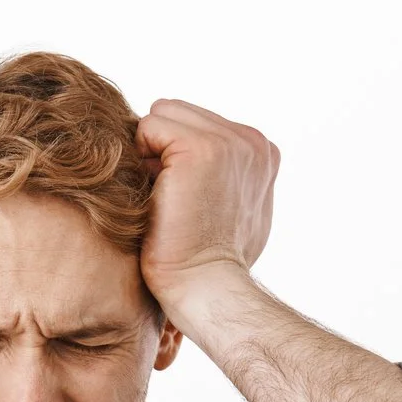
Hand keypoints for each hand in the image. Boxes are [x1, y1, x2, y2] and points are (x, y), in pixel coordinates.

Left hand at [134, 98, 277, 308]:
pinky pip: (148, 125)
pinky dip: (140, 156)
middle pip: (178, 112)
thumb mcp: (232, 210)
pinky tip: (155, 194)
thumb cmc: (210, 264)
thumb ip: (225, 175)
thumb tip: (194, 163)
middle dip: (163, 149)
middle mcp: (251, 140)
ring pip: (162, 114)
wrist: (206, 289)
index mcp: (261, 152)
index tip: (187, 201)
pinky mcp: (199, 147)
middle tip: (170, 199)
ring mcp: (228, 141)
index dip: (177, 158)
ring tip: (164, 196)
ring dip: (151, 152)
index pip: (197, 123)